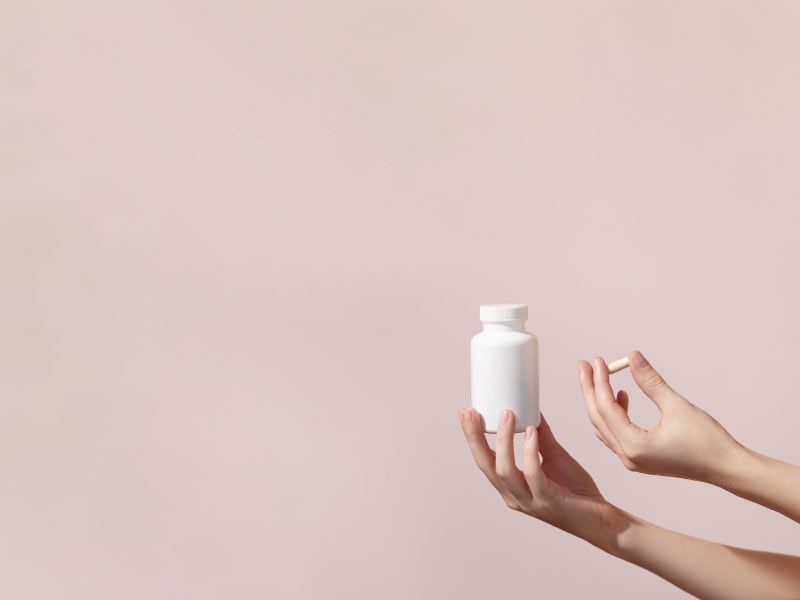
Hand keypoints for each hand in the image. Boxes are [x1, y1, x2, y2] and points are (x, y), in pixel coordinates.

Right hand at [458, 407, 626, 550]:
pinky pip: (533, 474)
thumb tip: (531, 409)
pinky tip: (532, 432)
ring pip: (504, 470)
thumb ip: (541, 437)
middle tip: (470, 412)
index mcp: (511, 486)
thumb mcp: (554, 457)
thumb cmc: (576, 490)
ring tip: (507, 414)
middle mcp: (514, 496)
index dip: (472, 437)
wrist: (603, 519)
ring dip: (503, 441)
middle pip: (485, 465)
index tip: (467, 412)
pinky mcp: (548, 502)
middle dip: (475, 438)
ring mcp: (529, 501)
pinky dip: (529, 452)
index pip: (484, 460)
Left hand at [578, 350, 745, 482]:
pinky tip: (622, 396)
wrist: (728, 468)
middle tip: (585, 364)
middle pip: (597, 417)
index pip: (605, 408)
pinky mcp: (639, 459)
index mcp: (634, 446)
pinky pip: (616, 434)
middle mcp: (628, 457)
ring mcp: (632, 461)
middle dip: (590, 389)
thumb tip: (632, 357)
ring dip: (600, 401)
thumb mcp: (676, 405)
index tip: (597, 360)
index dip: (599, 381)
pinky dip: (614, 414)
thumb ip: (650, 381)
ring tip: (600, 376)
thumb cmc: (708, 440)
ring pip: (604, 426)